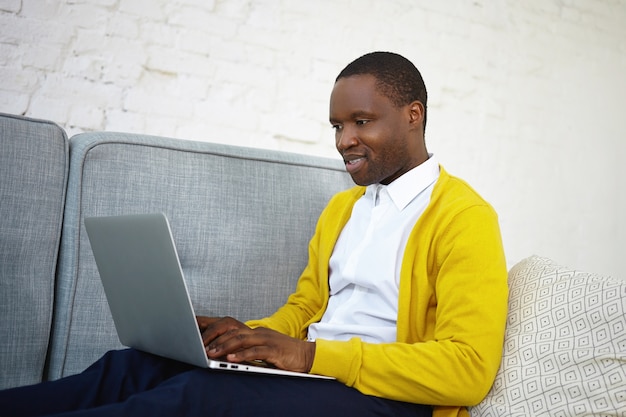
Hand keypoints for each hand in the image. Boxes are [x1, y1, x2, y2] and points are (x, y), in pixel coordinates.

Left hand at [196, 316, 314, 372]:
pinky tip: (232, 358)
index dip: (212, 325)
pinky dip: (242, 354)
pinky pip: (255, 351)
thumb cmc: (283, 354)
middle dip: (215, 339)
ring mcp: (266, 339)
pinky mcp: (274, 349)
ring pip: (241, 340)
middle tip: (200, 347)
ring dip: (224, 346)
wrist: (306, 355)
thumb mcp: (261, 349)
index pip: (229, 325)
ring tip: (211, 353)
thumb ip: (246, 349)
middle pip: (232, 331)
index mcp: (253, 331)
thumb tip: (225, 354)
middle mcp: (258, 332)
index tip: (195, 328)